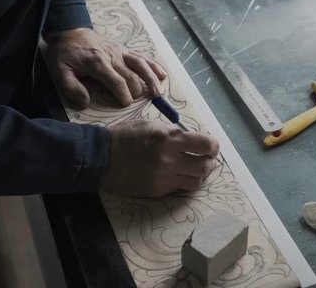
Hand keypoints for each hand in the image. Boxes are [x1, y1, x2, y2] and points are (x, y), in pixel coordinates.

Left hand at [44, 27, 166, 107]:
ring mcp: (120, 52)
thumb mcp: (59, 71)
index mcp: (97, 63)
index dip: (123, 94)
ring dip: (151, 79)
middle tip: (139, 102)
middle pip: (132, 75)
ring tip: (158, 93)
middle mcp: (113, 56)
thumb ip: (71, 88)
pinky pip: (142, 57)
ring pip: (141, 65)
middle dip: (137, 90)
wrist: (70, 32)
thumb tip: (85, 103)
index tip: (125, 104)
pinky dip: (154, 65)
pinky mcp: (124, 50)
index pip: (116, 81)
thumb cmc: (65, 54)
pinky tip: (163, 75)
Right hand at [102, 120, 219, 197]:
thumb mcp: (152, 125)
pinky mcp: (157, 191)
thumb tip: (193, 141)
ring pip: (196, 182)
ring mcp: (163, 177)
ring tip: (193, 169)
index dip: (213, 147)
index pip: (206, 145)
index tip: (210, 147)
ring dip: (199, 175)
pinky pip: (179, 188)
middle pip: (205, 167)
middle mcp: (170, 159)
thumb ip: (174, 133)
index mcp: (170, 138)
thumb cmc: (126, 136)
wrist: (101, 157)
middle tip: (205, 160)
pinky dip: (182, 182)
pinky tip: (176, 175)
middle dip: (209, 163)